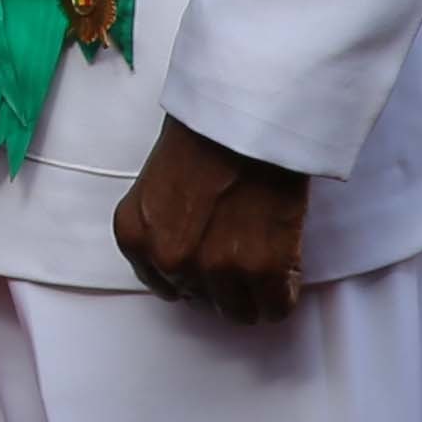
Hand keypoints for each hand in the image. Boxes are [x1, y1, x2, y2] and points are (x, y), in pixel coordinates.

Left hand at [112, 111, 312, 322]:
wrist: (245, 109)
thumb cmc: (205, 131)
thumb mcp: (158, 181)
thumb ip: (165, 224)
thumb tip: (189, 248)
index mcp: (136, 235)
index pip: (163, 285)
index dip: (193, 274)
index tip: (209, 260)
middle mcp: (169, 258)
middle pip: (201, 299)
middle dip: (221, 281)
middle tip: (242, 250)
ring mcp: (215, 267)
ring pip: (238, 311)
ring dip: (252, 290)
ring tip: (265, 255)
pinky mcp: (261, 268)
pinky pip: (274, 307)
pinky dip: (283, 293)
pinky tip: (286, 267)